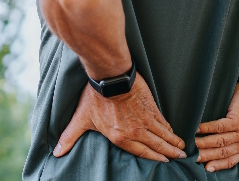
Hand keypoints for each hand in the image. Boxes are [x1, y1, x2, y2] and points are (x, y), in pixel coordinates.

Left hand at [53, 72, 185, 161]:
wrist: (111, 76)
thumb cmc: (95, 97)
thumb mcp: (81, 119)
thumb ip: (70, 136)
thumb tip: (57, 152)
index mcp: (120, 138)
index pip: (142, 152)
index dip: (154, 158)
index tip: (164, 161)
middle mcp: (136, 131)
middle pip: (156, 145)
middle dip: (169, 152)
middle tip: (181, 156)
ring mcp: (145, 118)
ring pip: (162, 133)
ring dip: (172, 141)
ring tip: (182, 147)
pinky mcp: (150, 105)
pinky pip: (162, 120)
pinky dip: (168, 126)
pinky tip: (172, 129)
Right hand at [195, 82, 238, 172]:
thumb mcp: (237, 131)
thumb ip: (227, 141)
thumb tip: (207, 149)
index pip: (228, 161)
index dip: (215, 165)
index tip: (203, 168)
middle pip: (221, 153)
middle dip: (205, 156)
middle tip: (192, 158)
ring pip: (219, 141)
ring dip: (203, 144)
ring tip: (191, 145)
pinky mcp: (237, 121)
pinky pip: (219, 127)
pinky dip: (206, 128)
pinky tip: (197, 129)